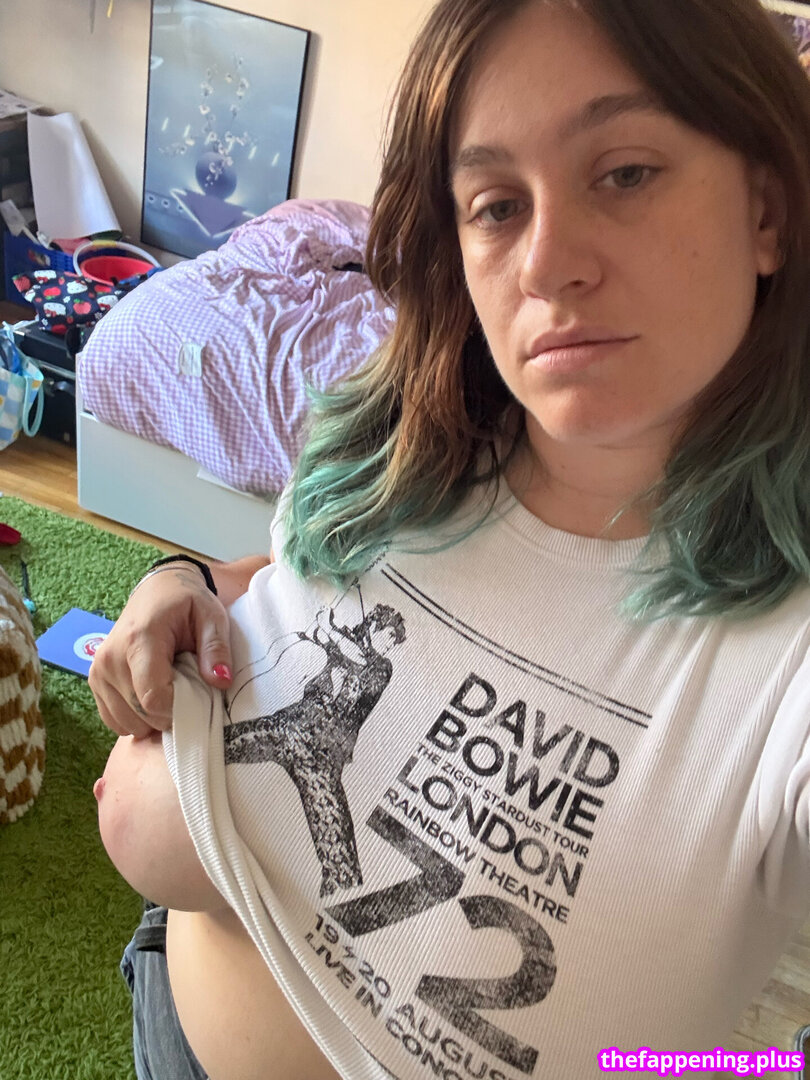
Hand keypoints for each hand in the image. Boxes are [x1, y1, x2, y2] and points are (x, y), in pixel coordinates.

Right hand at [89, 562, 232, 737]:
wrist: (157, 590)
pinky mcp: (95, 680)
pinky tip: (152, 695)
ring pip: (127, 721)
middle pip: (140, 713)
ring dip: (152, 718)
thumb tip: (221, 681)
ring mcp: (98, 671)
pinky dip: (136, 717)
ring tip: (169, 689)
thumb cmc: (187, 603)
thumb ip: (216, 648)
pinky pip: (114, 719)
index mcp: (139, 640)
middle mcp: (111, 658)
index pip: (153, 697)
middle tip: (187, 692)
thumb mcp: (212, 616)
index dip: (179, 709)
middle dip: (169, 714)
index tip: (198, 698)